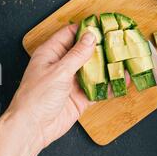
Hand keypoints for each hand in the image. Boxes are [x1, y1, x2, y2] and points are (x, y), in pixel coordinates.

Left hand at [0, 25, 128, 155]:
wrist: (32, 130)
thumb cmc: (36, 98)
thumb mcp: (59, 71)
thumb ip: (77, 54)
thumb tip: (90, 36)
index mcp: (51, 53)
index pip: (70, 34)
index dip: (85, 29)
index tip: (101, 25)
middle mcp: (62, 65)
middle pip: (84, 51)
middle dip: (100, 47)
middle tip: (117, 41)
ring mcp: (72, 81)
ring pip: (93, 69)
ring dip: (107, 66)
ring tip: (123, 58)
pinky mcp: (80, 97)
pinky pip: (97, 88)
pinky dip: (109, 85)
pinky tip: (121, 81)